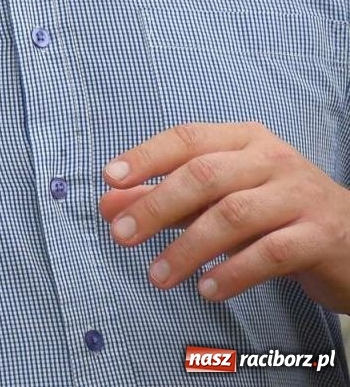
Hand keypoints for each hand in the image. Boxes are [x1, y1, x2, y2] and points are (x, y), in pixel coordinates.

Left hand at [99, 122, 349, 312]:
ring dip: (188, 248)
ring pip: (234, 215)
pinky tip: (207, 289)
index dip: (146, 156)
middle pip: (204, 175)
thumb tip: (107, 204)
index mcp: (245, 140)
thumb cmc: (274, 214)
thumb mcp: (219, 200)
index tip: (109, 179)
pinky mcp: (321, 236)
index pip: (188, 138)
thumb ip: (165, 201)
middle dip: (156, 205)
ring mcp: (300, 196)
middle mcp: (273, 159)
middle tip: (121, 235)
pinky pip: (270, 253)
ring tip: (158, 276)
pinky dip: (233, 272)